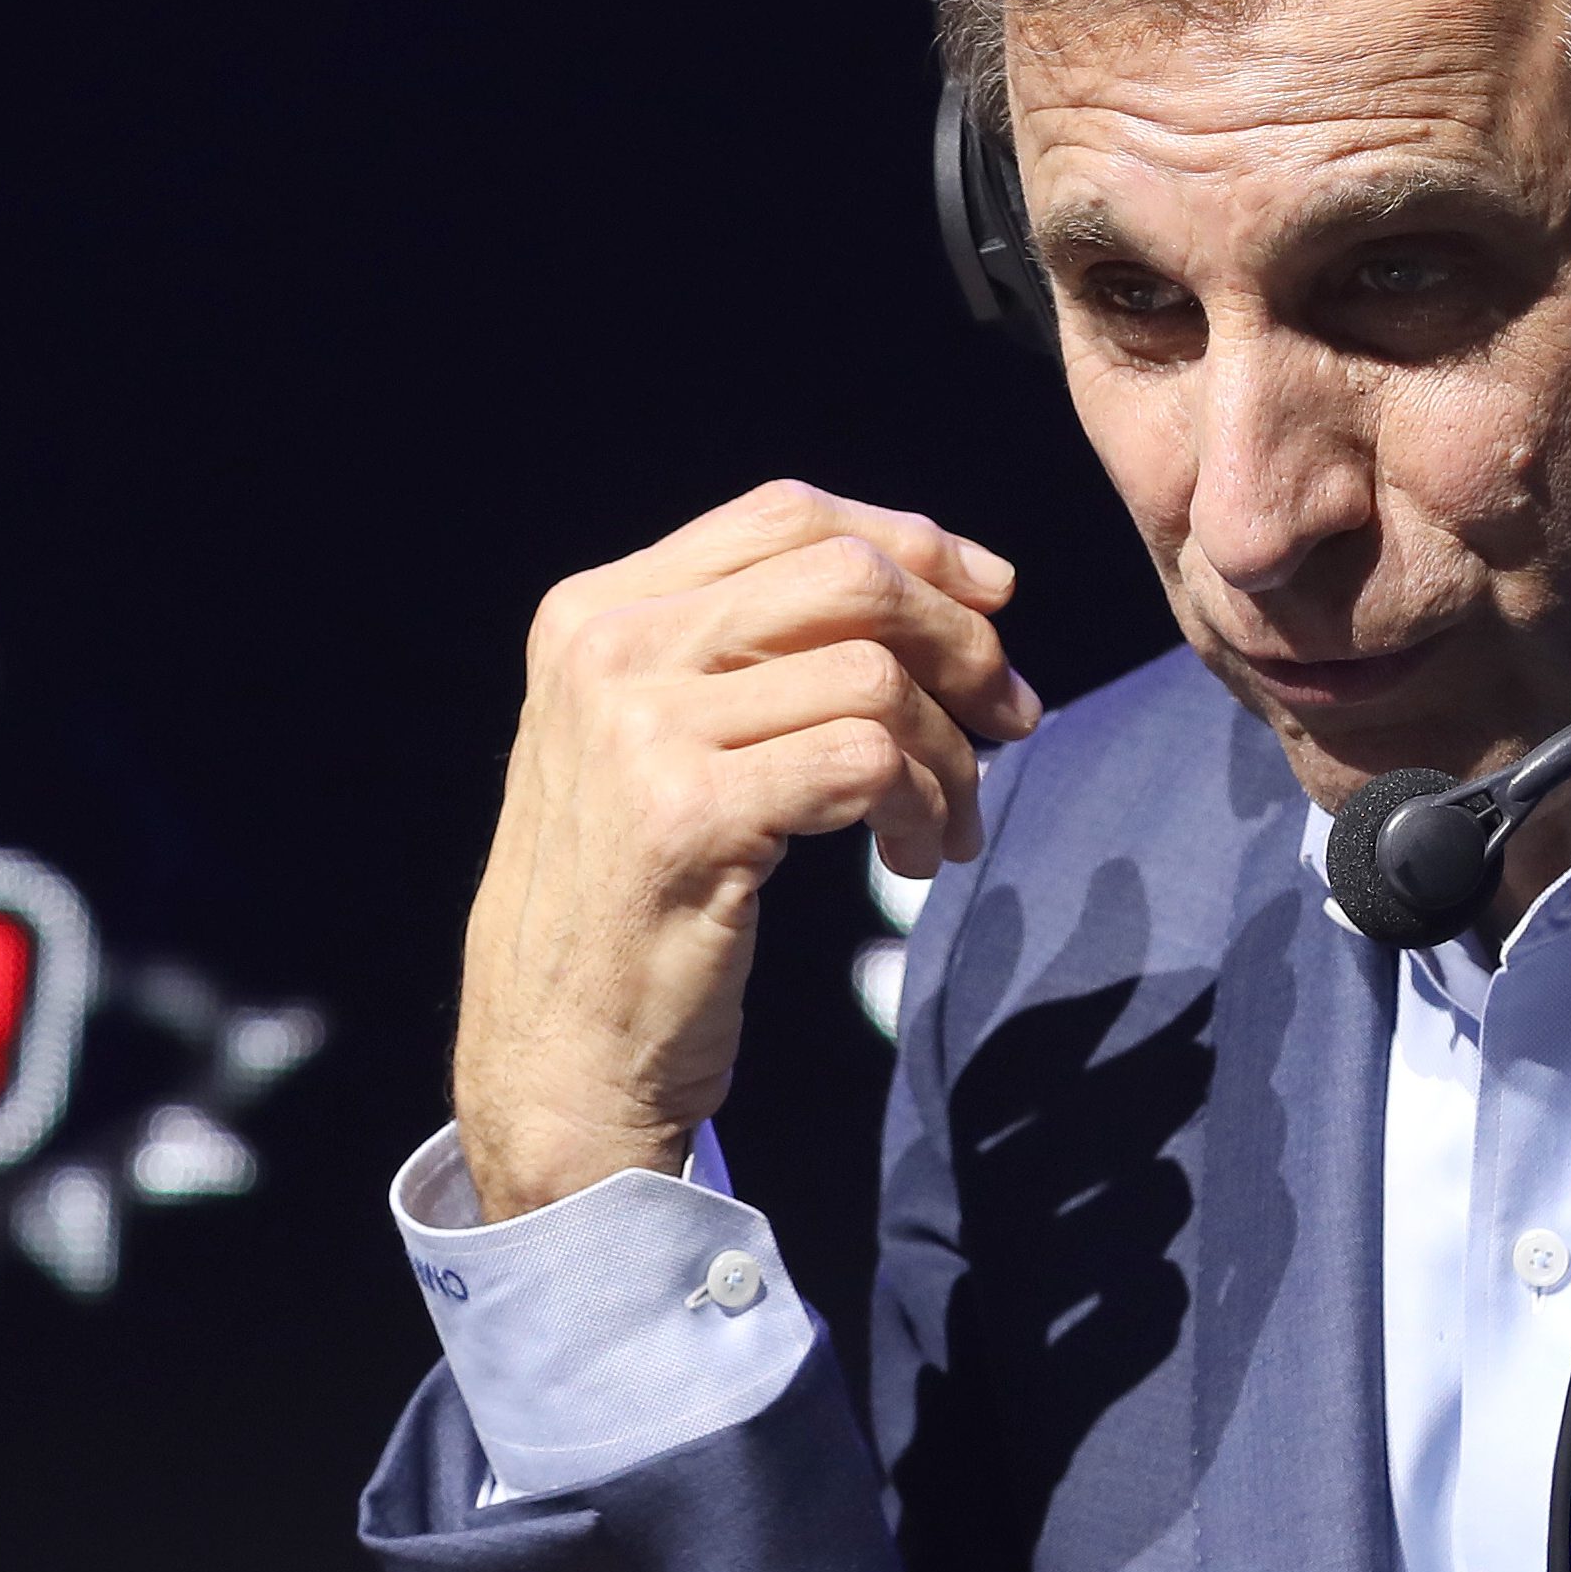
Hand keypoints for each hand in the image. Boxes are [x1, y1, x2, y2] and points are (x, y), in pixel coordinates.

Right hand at [458, 482, 1035, 1218]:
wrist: (558, 1056)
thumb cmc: (631, 905)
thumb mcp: (653, 743)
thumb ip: (745, 656)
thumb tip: (928, 589)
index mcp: (595, 610)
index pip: (786, 515)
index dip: (912, 541)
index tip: (993, 597)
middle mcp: (610, 649)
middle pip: (846, 577)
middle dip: (962, 640)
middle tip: (1012, 716)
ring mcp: (642, 728)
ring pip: (874, 676)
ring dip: (950, 755)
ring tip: (947, 825)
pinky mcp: (691, 814)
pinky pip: (867, 762)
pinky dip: (921, 806)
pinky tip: (911, 860)